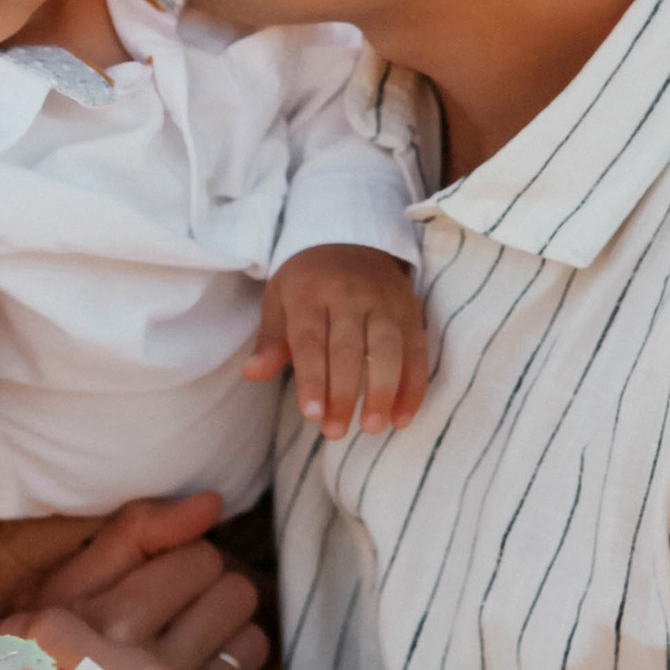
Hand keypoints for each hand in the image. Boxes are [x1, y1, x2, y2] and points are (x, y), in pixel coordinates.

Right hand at [0, 489, 275, 669]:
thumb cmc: (54, 667)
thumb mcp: (72, 589)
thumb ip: (136, 534)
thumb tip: (210, 504)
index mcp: (110, 622)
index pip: (198, 558)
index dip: (187, 567)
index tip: (161, 592)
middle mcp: (150, 667)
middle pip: (235, 593)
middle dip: (216, 604)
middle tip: (182, 629)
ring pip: (252, 642)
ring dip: (231, 650)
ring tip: (193, 667)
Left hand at [249, 245, 426, 437]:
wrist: (349, 237)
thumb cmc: (306, 281)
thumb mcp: (279, 300)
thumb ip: (271, 340)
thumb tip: (253, 373)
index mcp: (310, 292)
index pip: (311, 341)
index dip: (312, 379)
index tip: (312, 415)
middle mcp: (349, 294)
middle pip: (349, 349)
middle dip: (344, 394)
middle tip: (336, 432)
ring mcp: (384, 301)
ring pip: (388, 349)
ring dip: (383, 392)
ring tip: (373, 427)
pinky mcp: (410, 309)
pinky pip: (416, 350)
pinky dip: (413, 385)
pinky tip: (402, 417)